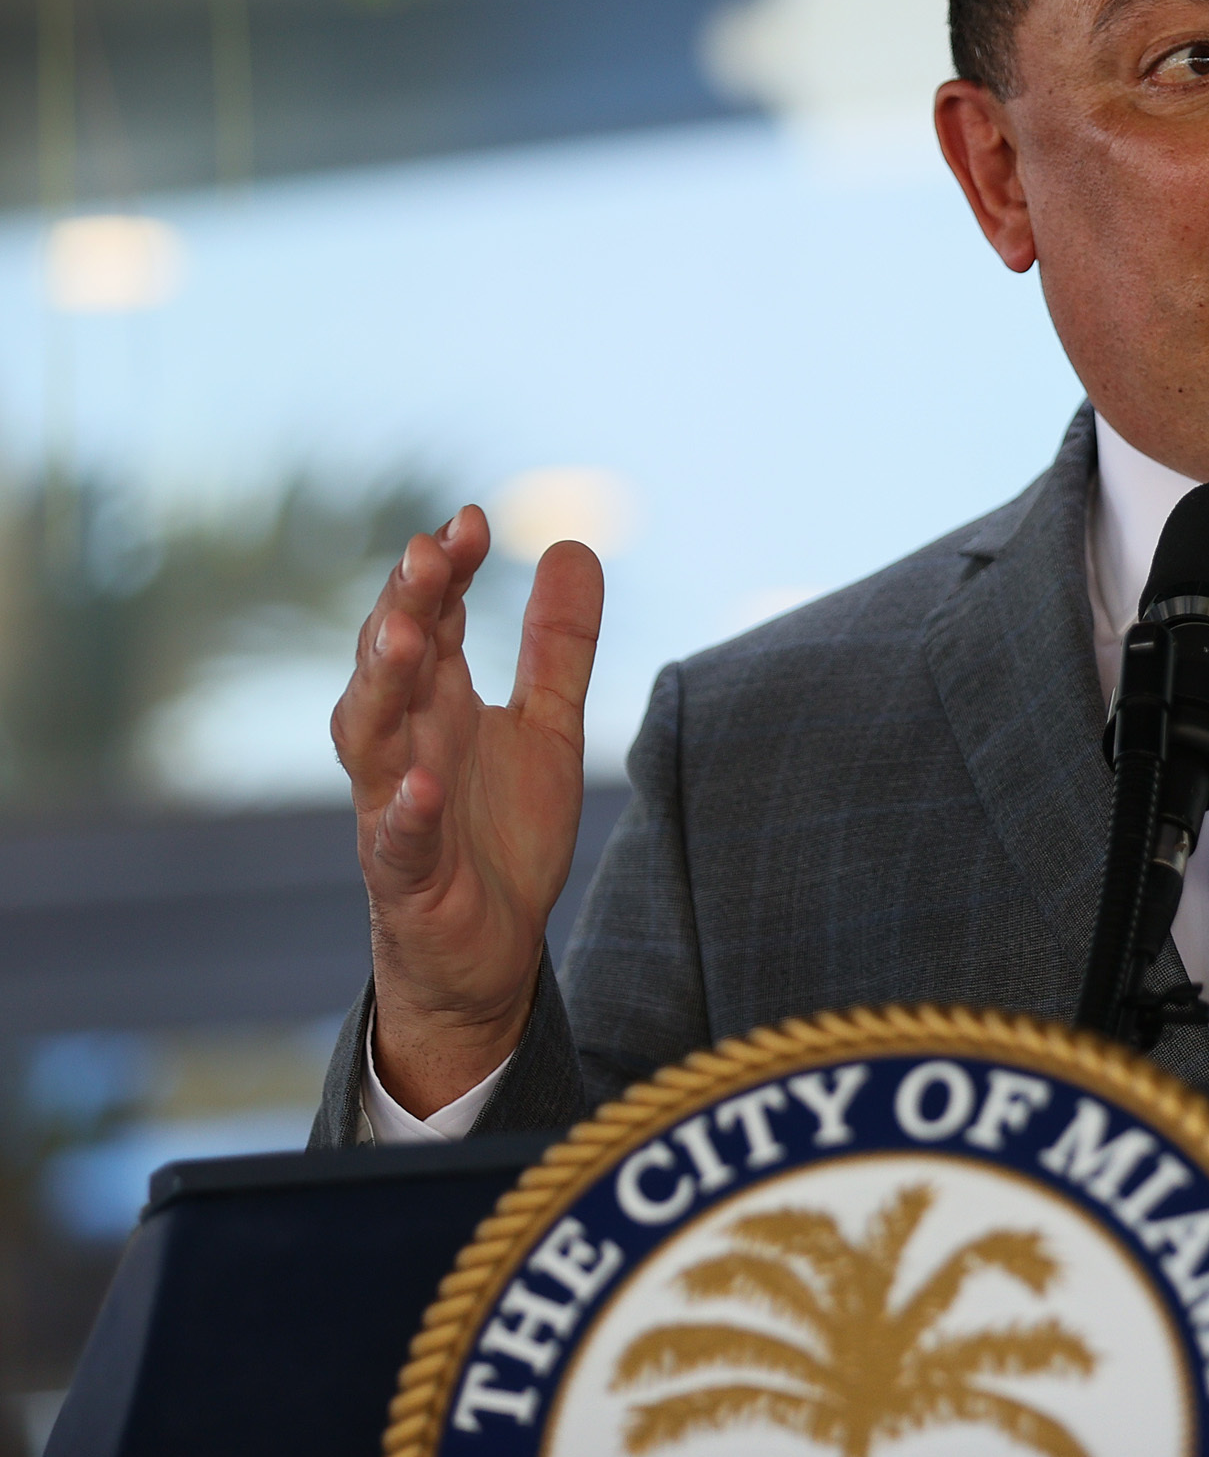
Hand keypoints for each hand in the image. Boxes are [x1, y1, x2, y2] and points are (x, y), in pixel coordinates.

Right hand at [332, 506, 603, 1116]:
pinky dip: (404, 813)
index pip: (433, 619)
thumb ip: (558, 643)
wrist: (486, 952)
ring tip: (408, 635)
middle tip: (426, 552)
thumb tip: (573, 542)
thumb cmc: (502, 832)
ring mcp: (395, 809)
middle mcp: (406, 745)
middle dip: (404, 606)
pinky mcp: (406, 878)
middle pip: (390, 663)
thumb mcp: (549, 726)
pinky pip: (396, 842)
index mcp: (438, 704)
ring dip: (383, 685)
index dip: (446, 571)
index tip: (472, 521)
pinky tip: (421, 785)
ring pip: (370, 738)